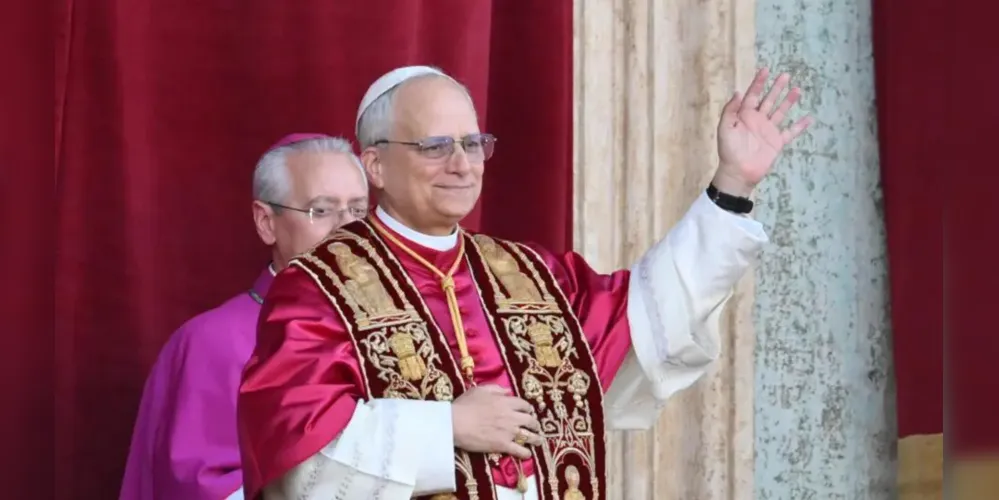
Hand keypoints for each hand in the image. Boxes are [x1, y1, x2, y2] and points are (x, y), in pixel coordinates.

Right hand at [451, 385, 542, 458]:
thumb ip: (496, 389)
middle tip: (535, 426)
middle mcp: (511, 416)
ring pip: (529, 435)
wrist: (455, 422)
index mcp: (505, 402)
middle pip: (530, 420)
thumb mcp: (480, 390)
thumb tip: (508, 390)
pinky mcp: (502, 445)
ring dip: (535, 438)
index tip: (528, 412)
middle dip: (535, 423)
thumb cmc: (464, 405)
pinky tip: (528, 454)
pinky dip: (525, 453)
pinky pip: (519, 450)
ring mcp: (508, 431)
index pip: (524, 405)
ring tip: (538, 440)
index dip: (528, 409)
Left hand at [714, 67, 813, 195]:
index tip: (766, 70)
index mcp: (744, 115)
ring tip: (798, 89)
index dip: (759, 82)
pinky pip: (791, 132)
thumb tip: (738, 92)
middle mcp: (758, 120)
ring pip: (781, 112)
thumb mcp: (724, 128)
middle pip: (769, 100)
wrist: (738, 172)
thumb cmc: (729, 151)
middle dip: (777, 87)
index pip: (753, 95)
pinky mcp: (777, 142)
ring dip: (789, 101)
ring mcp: (769, 130)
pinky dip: (800, 126)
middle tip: (786, 75)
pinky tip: (809, 118)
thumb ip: (730, 110)